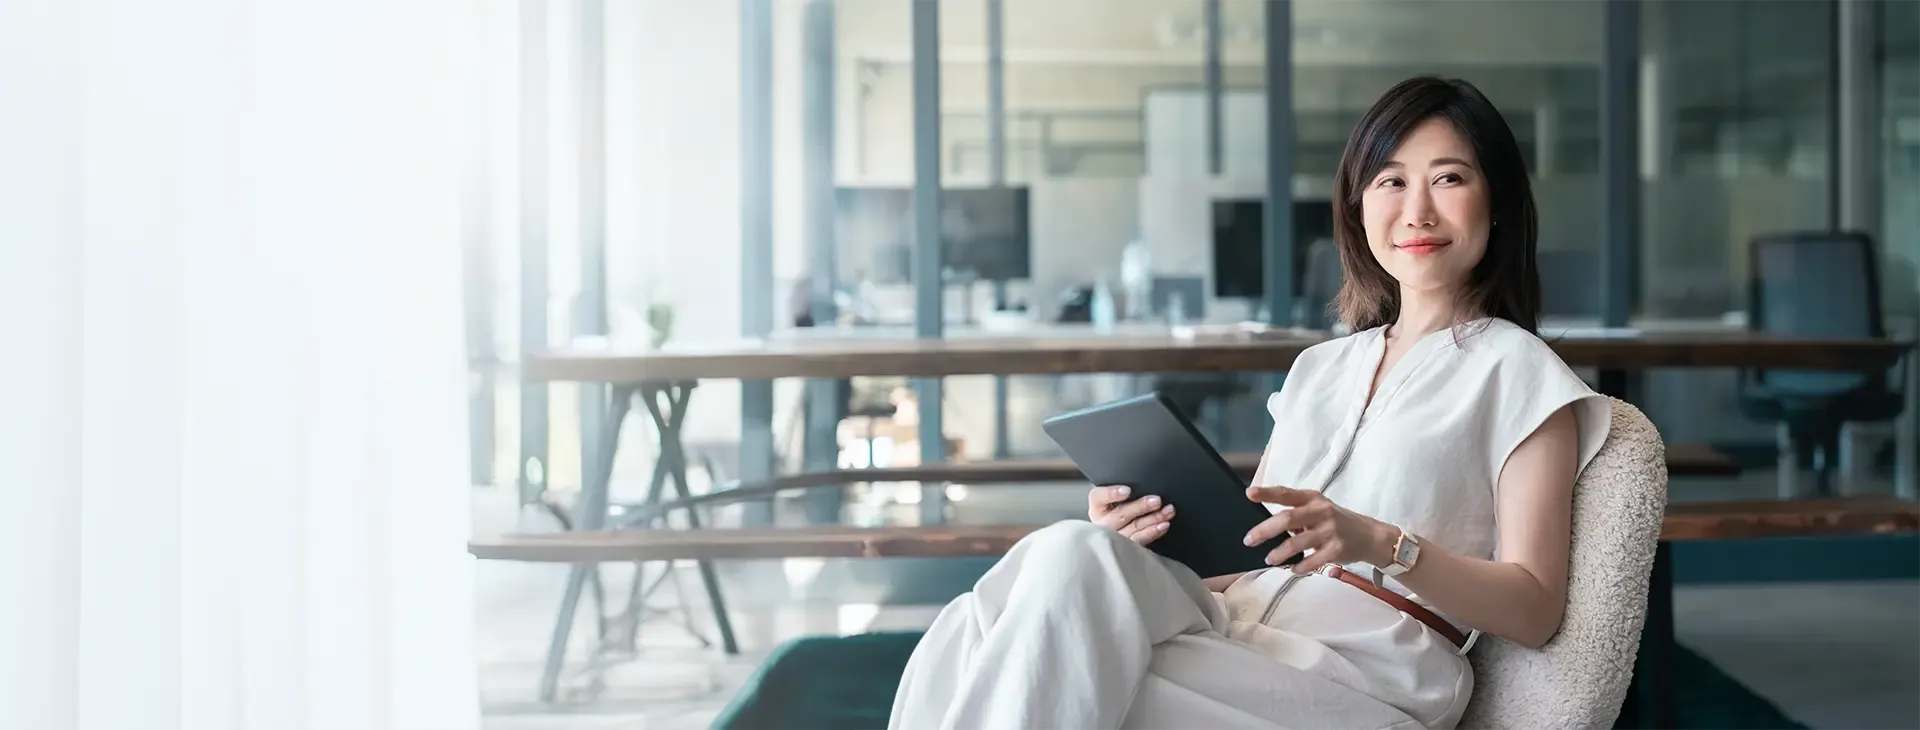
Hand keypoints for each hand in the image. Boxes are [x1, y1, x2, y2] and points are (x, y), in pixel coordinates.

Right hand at [1086, 485, 1175, 544]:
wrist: (1116, 535)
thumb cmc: (1118, 510)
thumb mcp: (1116, 500)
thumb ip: (1125, 493)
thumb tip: (1144, 485)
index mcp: (1097, 507)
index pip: (1098, 497)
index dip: (1111, 493)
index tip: (1127, 490)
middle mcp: (1103, 524)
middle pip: (1120, 515)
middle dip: (1140, 507)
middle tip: (1157, 501)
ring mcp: (1114, 538)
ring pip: (1134, 527)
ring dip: (1153, 518)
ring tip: (1167, 511)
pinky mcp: (1127, 548)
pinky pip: (1140, 540)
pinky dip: (1153, 532)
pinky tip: (1163, 525)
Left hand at [1241, 486, 1393, 574]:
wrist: (1369, 536)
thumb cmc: (1336, 521)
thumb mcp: (1318, 509)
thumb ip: (1295, 513)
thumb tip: (1265, 525)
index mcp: (1313, 499)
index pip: (1286, 493)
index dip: (1267, 493)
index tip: (1249, 493)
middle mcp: (1321, 511)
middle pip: (1288, 518)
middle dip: (1265, 530)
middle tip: (1249, 539)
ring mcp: (1330, 530)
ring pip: (1297, 543)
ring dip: (1279, 553)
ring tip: (1269, 559)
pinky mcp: (1337, 549)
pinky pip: (1313, 561)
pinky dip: (1300, 566)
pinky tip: (1293, 569)